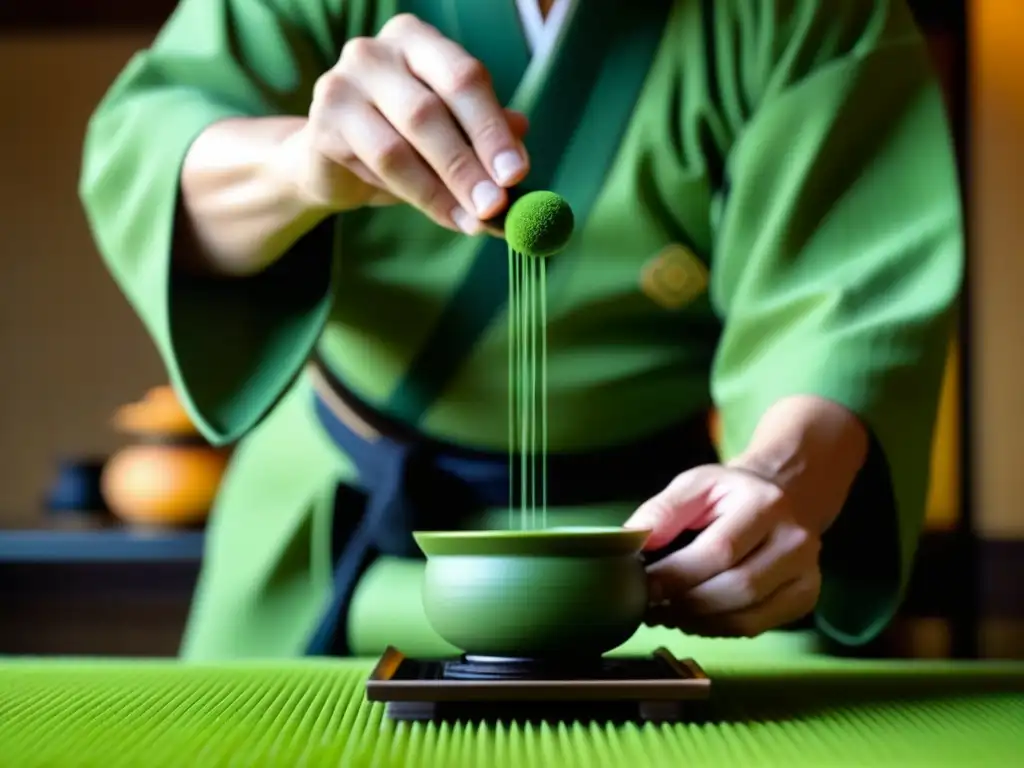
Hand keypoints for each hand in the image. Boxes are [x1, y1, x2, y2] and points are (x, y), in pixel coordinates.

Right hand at [290, 13, 529, 232]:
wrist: (331, 160)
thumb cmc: (403, 138)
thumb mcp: (452, 133)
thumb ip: (484, 135)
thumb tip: (521, 155)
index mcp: (418, 40)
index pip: (464, 78)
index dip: (492, 129)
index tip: (517, 174)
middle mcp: (376, 52)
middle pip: (430, 110)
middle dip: (468, 165)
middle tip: (495, 206)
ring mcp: (342, 84)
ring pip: (399, 146)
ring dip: (442, 190)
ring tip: (473, 221)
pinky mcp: (322, 125)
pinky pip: (374, 167)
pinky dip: (415, 196)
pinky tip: (442, 214)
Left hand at [625, 464, 822, 637]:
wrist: (784, 497)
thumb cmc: (731, 493)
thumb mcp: (695, 484)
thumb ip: (663, 510)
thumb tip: (634, 540)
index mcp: (765, 504)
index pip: (719, 551)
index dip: (677, 575)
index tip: (643, 586)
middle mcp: (795, 541)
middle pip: (736, 588)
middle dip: (684, 603)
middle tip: (651, 606)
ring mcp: (806, 574)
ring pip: (745, 616)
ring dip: (697, 622)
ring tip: (666, 613)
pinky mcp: (806, 598)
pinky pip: (755, 627)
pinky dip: (717, 629)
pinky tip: (693, 618)